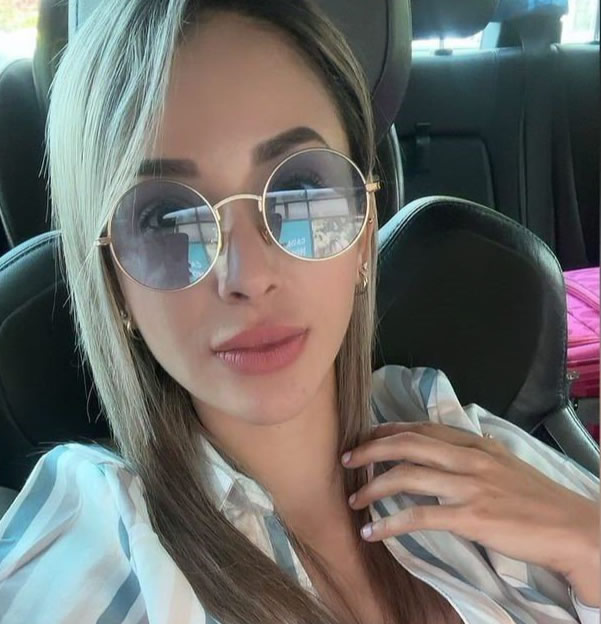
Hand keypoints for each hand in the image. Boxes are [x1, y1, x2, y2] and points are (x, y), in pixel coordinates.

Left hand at [341, 422, 598, 587]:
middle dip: (371, 449)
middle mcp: (468, 458)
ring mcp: (469, 486)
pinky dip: (391, 524)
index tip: (367, 436)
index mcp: (475, 444)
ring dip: (373, 487)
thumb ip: (473, 454)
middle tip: (346, 460)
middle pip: (407, 444)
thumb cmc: (537, 499)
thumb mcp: (504, 464)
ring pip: (408, 476)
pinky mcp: (471, 517)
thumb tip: (448, 449)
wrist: (572, 528)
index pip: (422, 428)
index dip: (389, 430)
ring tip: (353, 500)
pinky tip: (373, 533)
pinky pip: (420, 516)